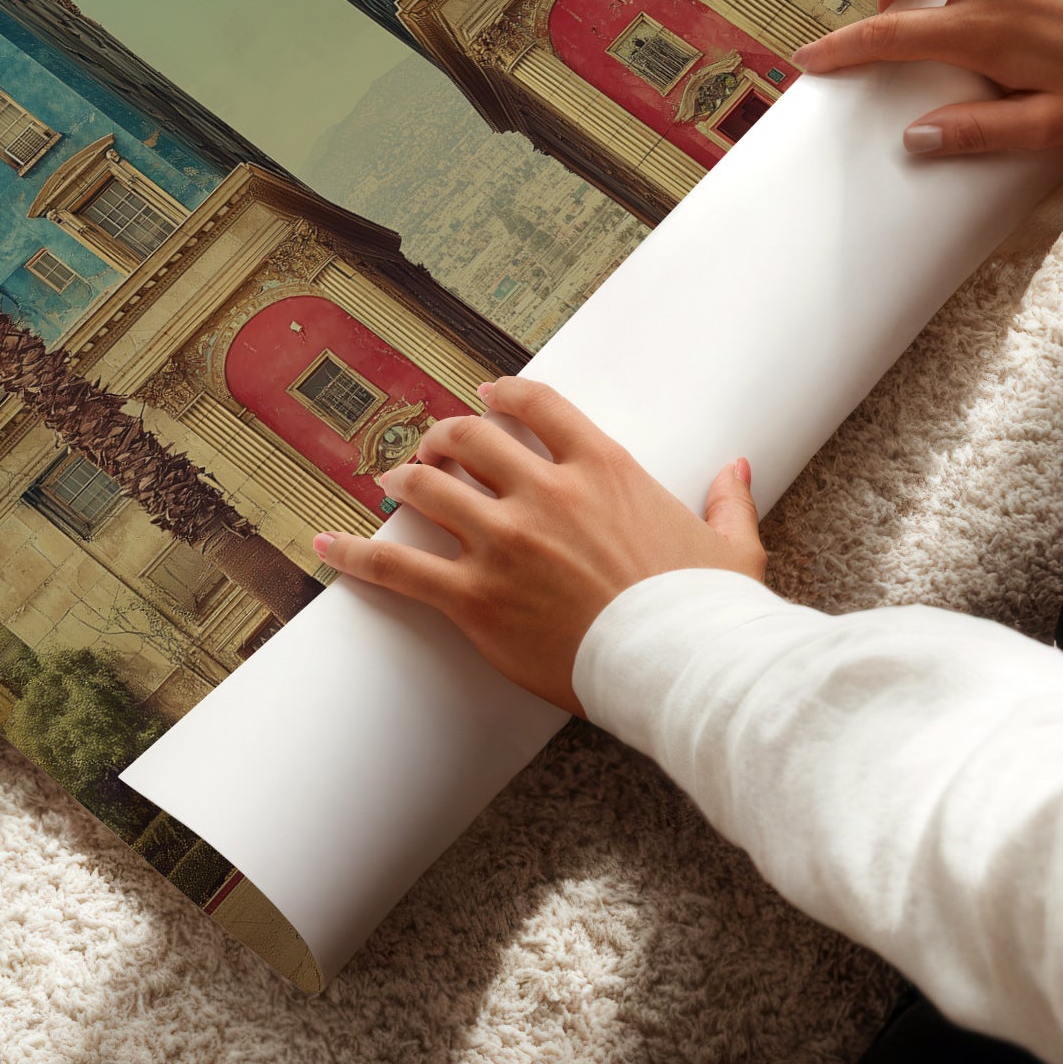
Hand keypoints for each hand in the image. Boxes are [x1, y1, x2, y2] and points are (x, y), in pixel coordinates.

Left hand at [313, 377, 763, 715]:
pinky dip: (356, 553)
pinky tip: (326, 544)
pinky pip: (399, 567)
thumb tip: (736, 468)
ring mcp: (505, 542)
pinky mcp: (477, 598)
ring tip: (389, 481)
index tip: (485, 396)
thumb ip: (727, 500)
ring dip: (403, 479)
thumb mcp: (731, 547)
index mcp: (603, 469)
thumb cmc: (708, 612)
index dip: (503, 395)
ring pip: (428, 488)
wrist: (683, 668)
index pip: (538, 406)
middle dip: (442, 436)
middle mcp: (546, 492)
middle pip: (470, 438)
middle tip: (431, 446)